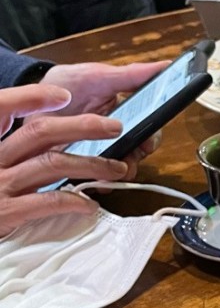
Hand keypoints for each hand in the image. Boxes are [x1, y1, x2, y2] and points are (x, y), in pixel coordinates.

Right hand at [0, 84, 130, 237]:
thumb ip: (20, 155)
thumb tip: (58, 144)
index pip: (2, 108)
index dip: (31, 97)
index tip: (63, 94)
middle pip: (39, 132)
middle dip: (81, 126)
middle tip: (115, 127)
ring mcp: (0, 185)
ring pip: (51, 164)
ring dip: (91, 164)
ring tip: (119, 169)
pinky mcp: (7, 212)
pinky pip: (47, 201)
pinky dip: (74, 201)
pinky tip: (91, 205)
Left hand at [37, 61, 169, 173]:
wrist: (30, 100)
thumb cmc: (66, 85)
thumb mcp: (97, 76)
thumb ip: (130, 75)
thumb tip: (164, 65)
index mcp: (125, 116)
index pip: (149, 132)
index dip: (151, 139)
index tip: (147, 142)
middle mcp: (116, 137)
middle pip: (137, 154)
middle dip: (134, 160)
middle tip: (127, 161)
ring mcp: (99, 153)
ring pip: (120, 170)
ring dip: (119, 173)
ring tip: (110, 173)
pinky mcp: (81, 166)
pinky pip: (96, 180)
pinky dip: (98, 182)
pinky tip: (94, 179)